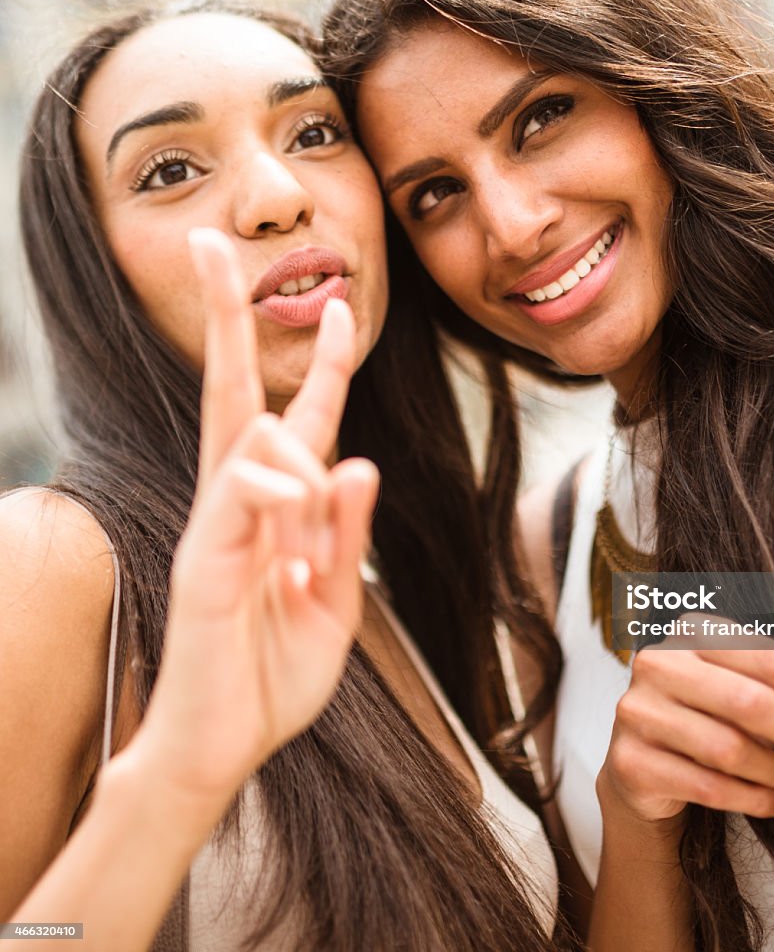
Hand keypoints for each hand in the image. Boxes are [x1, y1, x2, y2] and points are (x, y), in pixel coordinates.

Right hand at [129, 228, 377, 809]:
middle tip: (210, 243)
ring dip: (300, 470)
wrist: (226, 743)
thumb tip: (361, 461)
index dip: (323, 364)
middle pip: (229, 390)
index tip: (340, 307)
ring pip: (252, 435)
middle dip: (221, 317)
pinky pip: (240, 490)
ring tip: (309, 563)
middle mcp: (238, 502)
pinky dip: (278, 494)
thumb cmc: (276, 671)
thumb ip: (349, 533)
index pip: (298, 418)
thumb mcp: (339, 600)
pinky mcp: (198, 555)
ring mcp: (213, 524)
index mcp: (277, 509)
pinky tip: (298, 529)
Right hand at [599, 633, 773, 824]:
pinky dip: (755, 800)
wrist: (641, 767)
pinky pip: (709, 786)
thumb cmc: (708, 717)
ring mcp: (638, 711)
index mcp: (692, 630)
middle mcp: (658, 662)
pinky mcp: (630, 761)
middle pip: (754, 702)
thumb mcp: (739, 685)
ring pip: (730, 748)